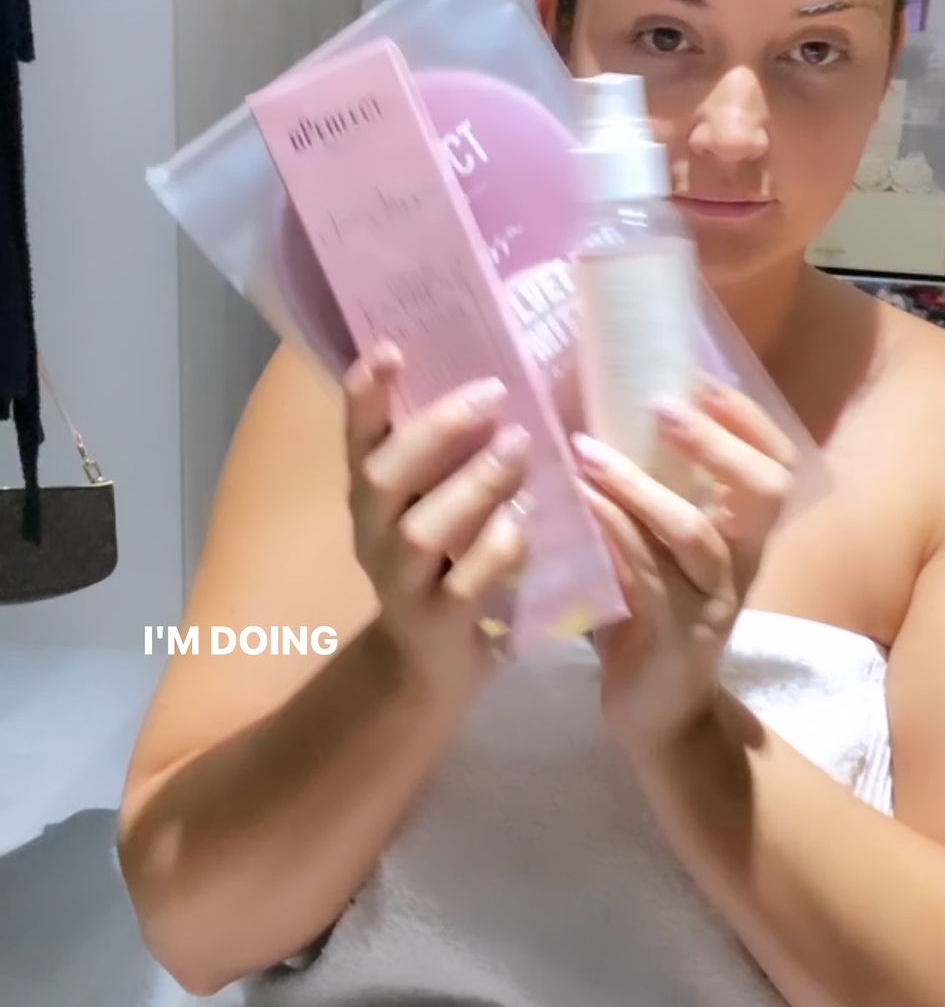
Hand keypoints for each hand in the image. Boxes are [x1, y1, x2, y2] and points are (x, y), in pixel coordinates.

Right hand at [344, 343, 531, 706]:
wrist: (431, 658)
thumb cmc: (445, 556)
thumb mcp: (438, 498)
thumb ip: (454, 450)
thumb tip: (501, 377)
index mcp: (370, 491)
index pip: (357, 434)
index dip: (365, 393)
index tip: (391, 348)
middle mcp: (372, 531)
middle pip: (383, 476)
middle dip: (436, 431)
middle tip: (494, 394)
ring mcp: (399, 581)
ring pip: (421, 531)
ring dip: (474, 485)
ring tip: (519, 449)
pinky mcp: (436, 622)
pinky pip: (465, 582)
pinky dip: (498, 547)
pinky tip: (525, 521)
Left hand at [574, 379, 795, 753]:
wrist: (655, 718)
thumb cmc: (648, 620)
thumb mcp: (654, 550)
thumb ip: (642, 498)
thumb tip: (591, 416)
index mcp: (743, 537)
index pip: (775, 464)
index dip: (747, 420)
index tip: (699, 376)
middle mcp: (741, 565)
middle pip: (763, 491)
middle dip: (714, 443)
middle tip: (659, 406)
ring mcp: (713, 603)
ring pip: (694, 534)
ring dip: (640, 487)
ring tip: (588, 451)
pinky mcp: (675, 638)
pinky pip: (647, 578)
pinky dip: (612, 534)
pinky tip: (580, 505)